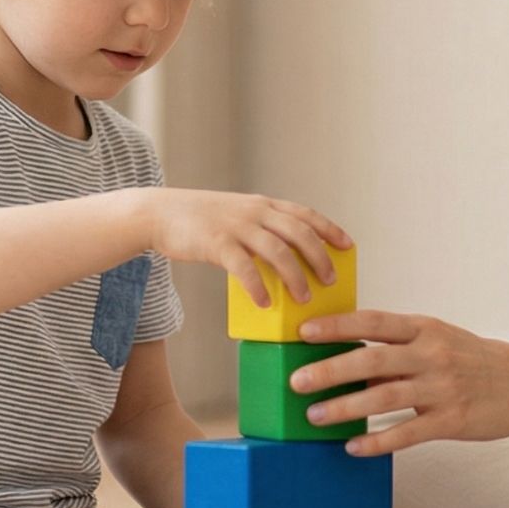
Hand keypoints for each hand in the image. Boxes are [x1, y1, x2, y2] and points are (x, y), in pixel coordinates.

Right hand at [133, 188, 351, 307]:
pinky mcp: (216, 243)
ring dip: (294, 276)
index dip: (330, 229)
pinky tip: (265, 302)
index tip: (348, 245)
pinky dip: (257, 285)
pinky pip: (243, 267)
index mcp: (263, 205)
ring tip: (304, 298)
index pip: (305, 214)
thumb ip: (260, 229)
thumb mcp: (236, 214)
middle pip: (299, 232)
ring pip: (277, 250)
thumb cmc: (200, 220)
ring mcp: (236, 226)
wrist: (159, 213)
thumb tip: (285, 259)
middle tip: (330, 280)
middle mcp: (255, 212)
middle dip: (319, 257)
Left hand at [290, 310, 508, 456]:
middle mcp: (432, 354)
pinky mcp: (452, 420)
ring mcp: (442, 388)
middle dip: (330, 370)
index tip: (304, 332)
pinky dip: (377, 441)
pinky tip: (353, 447)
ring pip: (384, 396)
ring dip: (345, 407)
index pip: (373, 322)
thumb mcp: (438, 340)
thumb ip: (397, 347)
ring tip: (314, 416)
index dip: (337, 326)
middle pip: (372, 359)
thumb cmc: (474, 359)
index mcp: (425, 328)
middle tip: (297, 381)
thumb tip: (347, 356)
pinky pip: (407, 433)